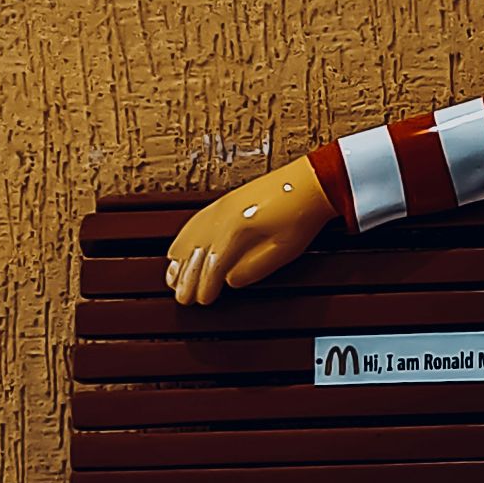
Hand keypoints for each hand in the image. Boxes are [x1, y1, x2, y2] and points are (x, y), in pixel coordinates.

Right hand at [166, 155, 338, 304]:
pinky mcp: (223, 202)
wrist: (309, 182)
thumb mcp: (285, 250)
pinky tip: (177, 251)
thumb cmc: (300, 214)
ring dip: (180, 262)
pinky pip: (193, 224)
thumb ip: (256, 268)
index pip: (213, 265)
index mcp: (237, 230)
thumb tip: (230, 281)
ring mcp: (220, 207)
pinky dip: (182, 240)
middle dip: (187, 279)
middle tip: (185, 299)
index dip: (205, 285)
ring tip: (174, 281)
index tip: (203, 300)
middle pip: (195, 254)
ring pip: (189, 238)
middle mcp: (223, 217)